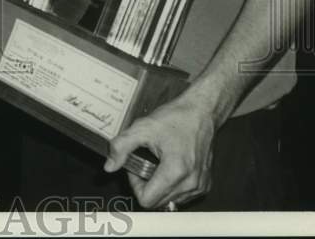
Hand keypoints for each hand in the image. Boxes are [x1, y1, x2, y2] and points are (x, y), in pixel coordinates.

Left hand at [103, 91, 216, 208]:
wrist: (201, 112)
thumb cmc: (176, 118)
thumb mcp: (142, 128)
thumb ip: (121, 147)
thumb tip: (109, 166)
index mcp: (175, 171)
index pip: (146, 200)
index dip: (135, 184)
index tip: (137, 167)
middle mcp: (191, 183)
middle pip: (157, 202)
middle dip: (146, 185)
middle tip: (145, 163)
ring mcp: (200, 186)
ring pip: (169, 201)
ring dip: (159, 187)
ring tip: (158, 164)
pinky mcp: (205, 185)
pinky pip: (182, 196)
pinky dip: (172, 186)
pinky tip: (170, 167)